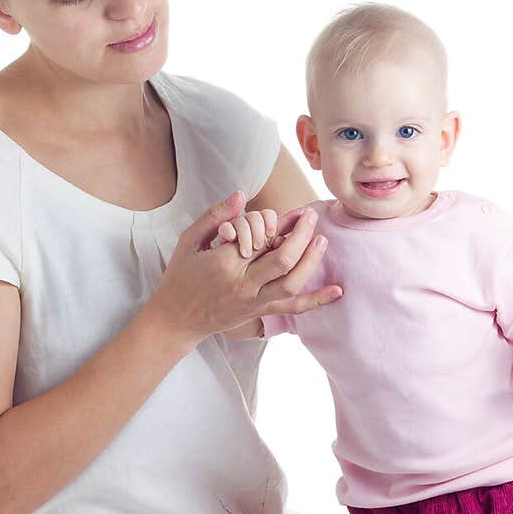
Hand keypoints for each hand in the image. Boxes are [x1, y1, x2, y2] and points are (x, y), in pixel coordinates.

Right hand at [149, 192, 342, 343]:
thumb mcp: (188, 240)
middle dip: (301, 235)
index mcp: (223, 262)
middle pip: (282, 259)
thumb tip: (241, 195)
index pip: (258, 237)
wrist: (176, 318)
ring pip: (292, 283)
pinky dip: (316, 300)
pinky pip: (293, 309)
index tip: (284, 213)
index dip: (274, 222)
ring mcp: (253, 302)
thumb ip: (215, 216)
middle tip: (311, 216)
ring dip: (311, 261)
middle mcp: (242, 284)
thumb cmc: (181, 276)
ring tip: (321, 240)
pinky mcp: (260, 313)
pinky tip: (337, 291)